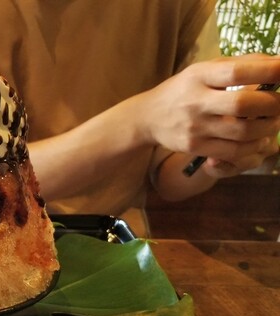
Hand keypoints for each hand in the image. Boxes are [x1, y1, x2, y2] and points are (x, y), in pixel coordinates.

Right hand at [137, 54, 279, 175]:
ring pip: (242, 132)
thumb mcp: (204, 69)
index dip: (268, 72)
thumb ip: (240, 64)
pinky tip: (259, 140)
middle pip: (242, 104)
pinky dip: (253, 147)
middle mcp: (195, 101)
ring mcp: (194, 127)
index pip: (237, 72)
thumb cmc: (185, 89)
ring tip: (273, 123)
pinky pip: (232, 152)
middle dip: (272, 104)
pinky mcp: (194, 147)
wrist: (148, 117)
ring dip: (267, 128)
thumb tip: (277, 63)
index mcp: (199, 76)